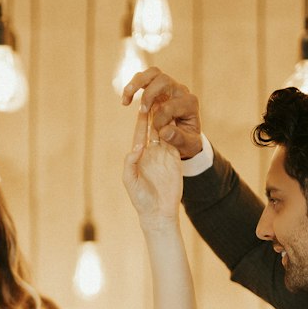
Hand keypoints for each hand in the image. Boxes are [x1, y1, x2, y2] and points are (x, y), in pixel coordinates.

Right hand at [121, 68, 202, 160]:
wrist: (187, 135)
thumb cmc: (188, 140)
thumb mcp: (189, 145)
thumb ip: (180, 139)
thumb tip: (164, 131)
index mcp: (189, 103)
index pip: (170, 106)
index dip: (160, 121)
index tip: (159, 133)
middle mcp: (180, 91)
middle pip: (163, 80)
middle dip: (148, 96)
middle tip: (142, 111)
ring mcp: (169, 86)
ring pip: (153, 73)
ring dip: (136, 83)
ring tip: (126, 98)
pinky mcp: (158, 87)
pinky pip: (144, 78)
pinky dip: (132, 87)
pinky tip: (125, 101)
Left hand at [122, 98, 182, 223]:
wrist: (159, 212)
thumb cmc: (141, 199)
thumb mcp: (130, 181)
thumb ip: (130, 164)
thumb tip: (137, 147)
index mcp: (139, 156)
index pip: (140, 134)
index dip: (141, 121)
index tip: (142, 107)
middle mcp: (151, 153)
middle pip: (153, 129)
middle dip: (154, 114)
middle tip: (156, 97)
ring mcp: (163, 155)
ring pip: (164, 132)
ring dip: (165, 118)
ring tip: (168, 102)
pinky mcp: (174, 160)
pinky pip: (175, 142)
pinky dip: (175, 130)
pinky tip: (177, 118)